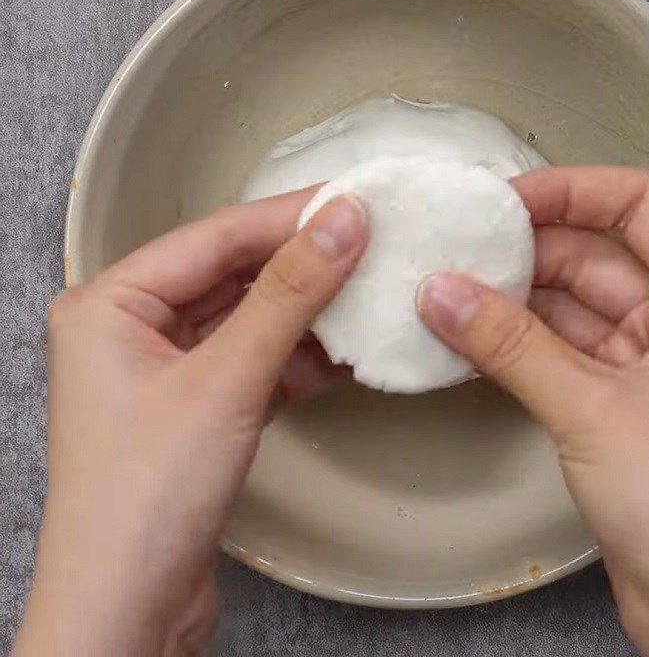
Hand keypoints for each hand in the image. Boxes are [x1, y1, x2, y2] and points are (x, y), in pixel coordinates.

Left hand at [14, 191, 367, 655]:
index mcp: (112, 302)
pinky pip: (259, 360)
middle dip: (305, 263)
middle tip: (372, 240)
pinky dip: (302, 356)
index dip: (289, 217)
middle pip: (235, 273)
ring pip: (253, 317)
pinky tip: (349, 349)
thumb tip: (341, 224)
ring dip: (310, 311)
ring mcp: (170, 368)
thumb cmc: (143, 500)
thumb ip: (288, 296)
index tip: (353, 203)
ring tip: (371, 289)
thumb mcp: (226, 381)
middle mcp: (135, 326)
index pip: (216, 237)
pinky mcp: (201, 406)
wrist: (129, 611)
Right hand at [418, 166, 648, 656]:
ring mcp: (648, 360)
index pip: (639, 204)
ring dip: (512, 299)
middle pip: (596, 254)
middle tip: (457, 247)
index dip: (572, 190)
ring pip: (570, 304)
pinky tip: (467, 336)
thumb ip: (511, 344)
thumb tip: (444, 292)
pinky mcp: (616, 400)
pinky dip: (515, 342)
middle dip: (526, 250)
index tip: (506, 199)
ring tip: (448, 288)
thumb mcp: (592, 409)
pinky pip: (558, 349)